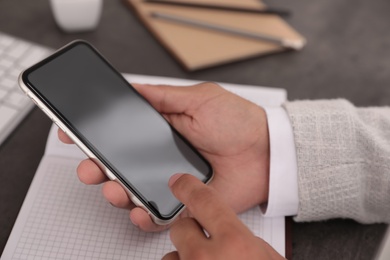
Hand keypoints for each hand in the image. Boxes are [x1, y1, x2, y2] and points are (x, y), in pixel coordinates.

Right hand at [58, 82, 269, 230]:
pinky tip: (138, 209)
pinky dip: (143, 217)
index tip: (75, 135)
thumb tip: (131, 87)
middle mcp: (161, 156)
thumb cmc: (238, 122)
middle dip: (97, 168)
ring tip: (114, 190)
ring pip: (132, 192)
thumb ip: (162, 96)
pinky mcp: (184, 203)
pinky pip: (156, 215)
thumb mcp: (198, 98)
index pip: (120, 134)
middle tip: (90, 168)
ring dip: (115, 193)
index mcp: (161, 130)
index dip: (96, 136)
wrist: (267, 152)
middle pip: (119, 166)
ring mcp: (170, 181)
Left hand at [162, 174, 283, 259]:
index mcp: (235, 242)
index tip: (179, 182)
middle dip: (190, 232)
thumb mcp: (266, 256)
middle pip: (181, 229)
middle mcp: (207, 258)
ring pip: (172, 255)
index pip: (202, 200)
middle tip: (205, 241)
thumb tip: (226, 226)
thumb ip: (244, 237)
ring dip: (185, 256)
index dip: (188, 188)